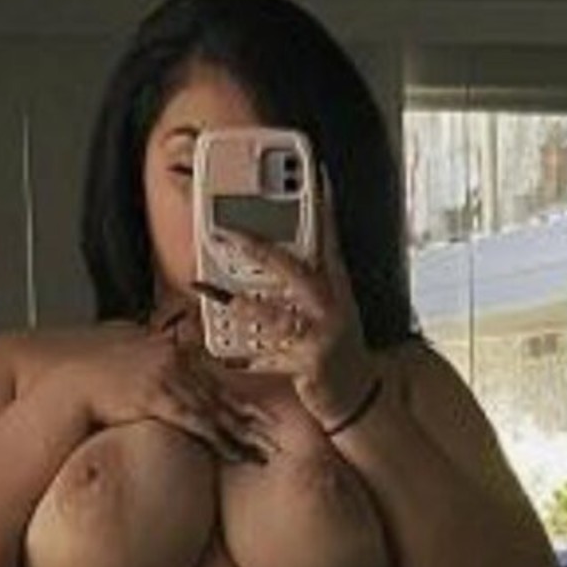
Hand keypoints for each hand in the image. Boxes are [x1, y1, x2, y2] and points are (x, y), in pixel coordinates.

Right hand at [42, 320, 273, 463]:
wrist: (70, 383)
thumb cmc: (94, 381)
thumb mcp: (128, 366)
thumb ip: (152, 372)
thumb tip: (162, 391)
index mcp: (172, 351)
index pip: (216, 378)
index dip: (243, 398)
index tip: (265, 415)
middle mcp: (176, 360)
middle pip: (224, 393)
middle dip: (254, 416)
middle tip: (280, 436)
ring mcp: (168, 377)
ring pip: (217, 410)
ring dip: (244, 434)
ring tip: (266, 452)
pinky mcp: (158, 397)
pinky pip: (197, 422)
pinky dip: (220, 438)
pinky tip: (237, 453)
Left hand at [201, 165, 379, 428]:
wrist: (358, 395)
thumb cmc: (332, 347)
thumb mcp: (324, 309)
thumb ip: (301, 284)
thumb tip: (264, 264)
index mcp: (334, 285)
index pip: (328, 237)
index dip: (324, 204)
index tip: (318, 171)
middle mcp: (331, 305)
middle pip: (293, 269)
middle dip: (258, 250)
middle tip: (227, 234)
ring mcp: (322, 335)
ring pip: (275, 315)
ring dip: (239, 306)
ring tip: (209, 293)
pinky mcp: (311, 365)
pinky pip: (269, 359)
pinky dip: (246, 359)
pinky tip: (225, 356)